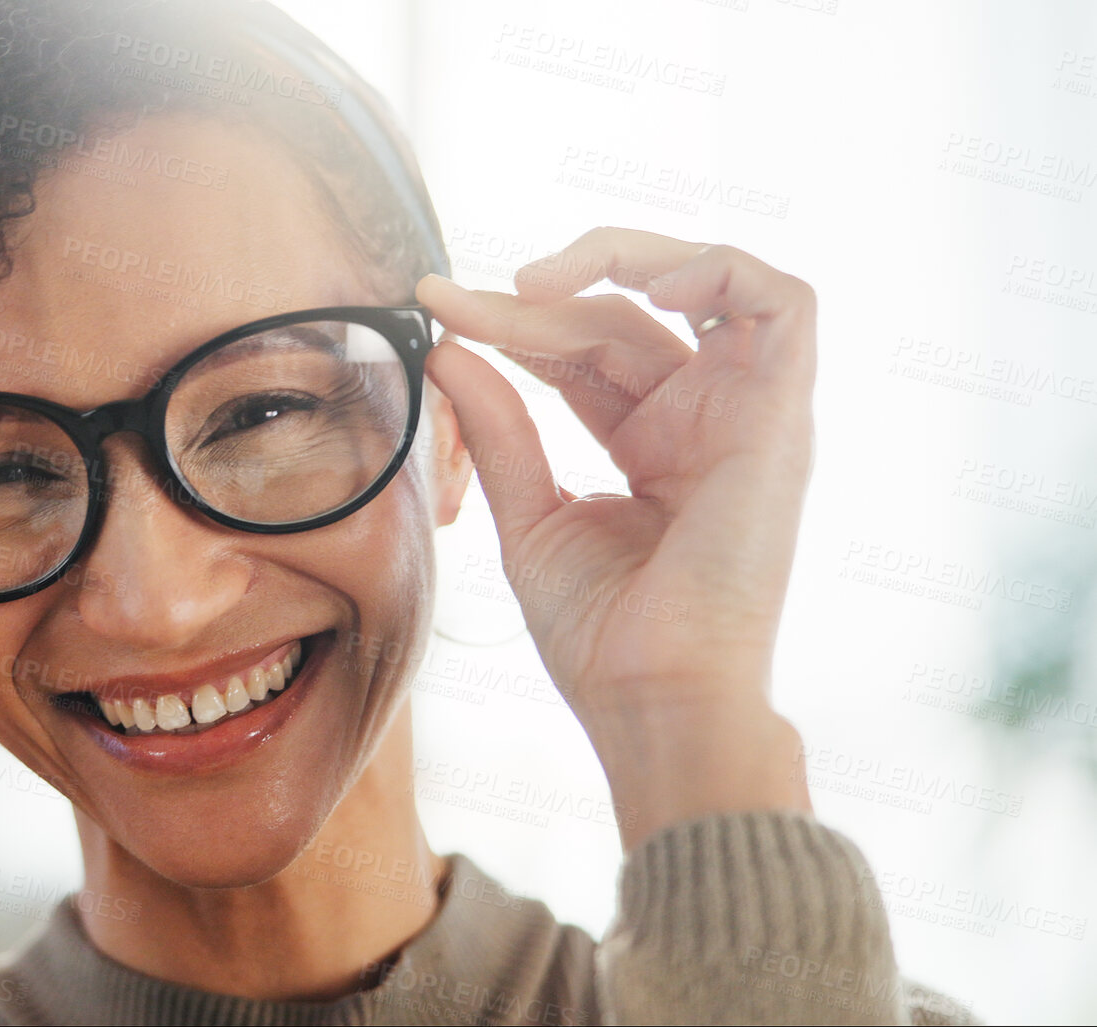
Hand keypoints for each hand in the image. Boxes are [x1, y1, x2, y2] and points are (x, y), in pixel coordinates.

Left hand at [417, 227, 814, 847]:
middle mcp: (705, 419)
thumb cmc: (602, 635)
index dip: (511, 322)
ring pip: (704, 284)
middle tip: (456, 305)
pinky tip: (637, 283)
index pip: (583, 350)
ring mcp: (747, 414)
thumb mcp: (530, 515)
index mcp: (653, 445)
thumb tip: (449, 349)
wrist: (650, 698)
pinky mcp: (781, 416)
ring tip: (537, 282)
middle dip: (531, 304)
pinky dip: (716, 270)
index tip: (434, 307)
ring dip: (623, 259)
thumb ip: (499, 428)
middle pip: (621, 319)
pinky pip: (784, 303)